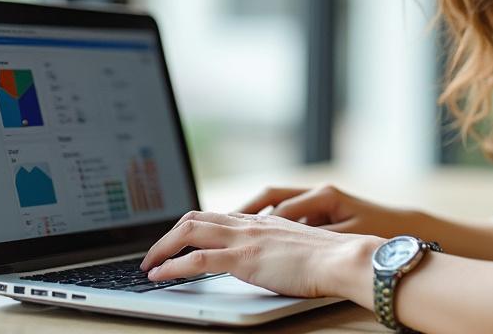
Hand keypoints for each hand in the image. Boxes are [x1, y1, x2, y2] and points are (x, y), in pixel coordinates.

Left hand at [139, 210, 380, 299]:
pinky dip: (172, 266)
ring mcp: (245, 239)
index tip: (177, 241)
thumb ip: (279, 248)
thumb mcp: (298, 247)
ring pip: (190, 232)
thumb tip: (273, 260)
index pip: (216, 215)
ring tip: (148, 265)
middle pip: (195, 218)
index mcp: (262, 221)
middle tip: (154, 254)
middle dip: (168, 235)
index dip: (190, 226)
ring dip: (162, 248)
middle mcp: (249, 224)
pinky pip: (197, 260)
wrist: (343, 258)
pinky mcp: (244, 259)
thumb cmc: (330, 259)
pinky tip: (159, 276)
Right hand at [236, 183, 412, 237]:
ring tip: (232, 229)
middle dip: (247, 209)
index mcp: (324, 196)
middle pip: (273, 197)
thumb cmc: (377, 233)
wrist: (400, 229)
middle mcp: (318, 194)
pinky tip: (258, 236)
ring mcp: (318, 201)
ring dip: (256, 215)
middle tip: (221, 223)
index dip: (260, 222)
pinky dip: (271, 222)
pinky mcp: (321, 211)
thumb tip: (290, 243)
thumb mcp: (348, 238)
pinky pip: (288, 214)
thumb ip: (318, 239)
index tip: (240, 234)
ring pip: (278, 204)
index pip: (282, 209)